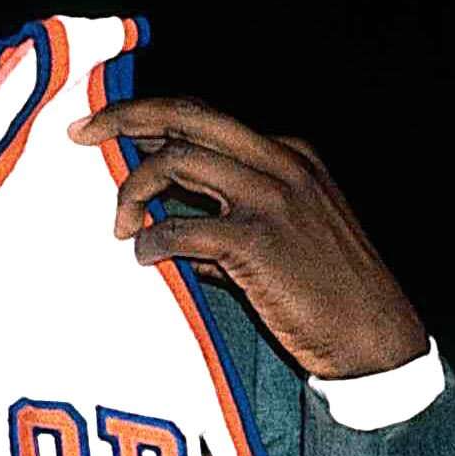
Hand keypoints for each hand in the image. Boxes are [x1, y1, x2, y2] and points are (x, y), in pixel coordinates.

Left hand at [67, 97, 425, 378]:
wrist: (375, 338)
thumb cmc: (322, 292)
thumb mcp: (281, 231)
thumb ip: (225, 209)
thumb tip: (159, 208)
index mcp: (287, 154)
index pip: (204, 118)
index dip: (146, 118)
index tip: (100, 126)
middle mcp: (281, 163)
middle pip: (187, 117)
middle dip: (124, 118)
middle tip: (79, 133)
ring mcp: (272, 198)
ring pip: (177, 163)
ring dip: (133, 191)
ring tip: (120, 227)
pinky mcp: (259, 240)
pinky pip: (180, 228)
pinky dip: (151, 241)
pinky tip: (144, 258)